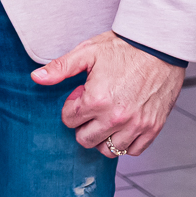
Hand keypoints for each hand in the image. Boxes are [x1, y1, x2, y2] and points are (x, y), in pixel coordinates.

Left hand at [31, 31, 183, 156]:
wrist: (159, 46)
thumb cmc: (125, 47)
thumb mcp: (87, 52)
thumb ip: (60, 68)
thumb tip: (36, 77)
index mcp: (97, 100)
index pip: (69, 120)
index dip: (72, 107)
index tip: (81, 95)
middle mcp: (116, 117)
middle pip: (85, 139)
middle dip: (83, 125)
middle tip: (92, 108)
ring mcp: (136, 125)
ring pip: (108, 150)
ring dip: (103, 137)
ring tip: (106, 118)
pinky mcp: (153, 127)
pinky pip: (133, 151)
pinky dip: (126, 143)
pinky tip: (123, 126)